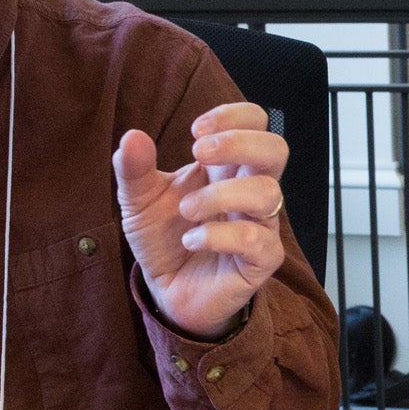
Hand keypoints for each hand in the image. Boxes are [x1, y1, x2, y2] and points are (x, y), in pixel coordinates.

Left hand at [113, 103, 288, 339]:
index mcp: (227, 168)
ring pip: (268, 193)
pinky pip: (256, 239)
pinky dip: (217, 235)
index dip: (233, 116)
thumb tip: (132, 137)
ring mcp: (260, 225)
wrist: (167, 292)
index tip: (195, 131)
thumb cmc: (164, 240)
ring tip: (187, 211)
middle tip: (199, 153)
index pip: (256, 124)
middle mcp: (249, 191)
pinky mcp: (260, 260)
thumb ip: (133, 169)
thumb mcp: (138, 200)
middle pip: (276, 149)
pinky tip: (191, 241)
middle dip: (238, 142)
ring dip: (220, 195)